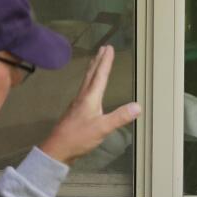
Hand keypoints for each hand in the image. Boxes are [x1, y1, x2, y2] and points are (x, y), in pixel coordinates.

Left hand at [39, 46, 140, 165]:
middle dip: (98, 61)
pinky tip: (89, 87)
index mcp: (90, 98)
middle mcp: (83, 97)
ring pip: (86, 81)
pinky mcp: (76, 111)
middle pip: (91, 75)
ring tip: (96, 61)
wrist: (57, 149)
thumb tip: (138, 106)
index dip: (106, 62)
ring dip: (93, 70)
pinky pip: (84, 90)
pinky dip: (89, 82)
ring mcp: (78, 104)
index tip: (109, 48)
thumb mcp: (102, 128)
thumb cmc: (79, 137)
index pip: (100, 76)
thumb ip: (120, 117)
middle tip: (103, 48)